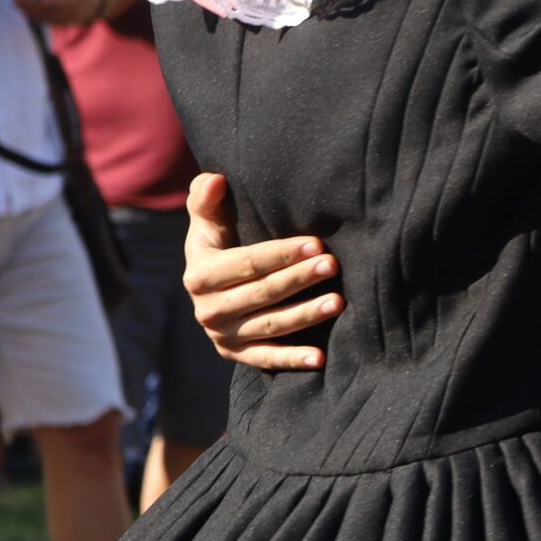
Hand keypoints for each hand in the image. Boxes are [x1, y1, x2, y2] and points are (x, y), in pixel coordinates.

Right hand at [182, 172, 340, 370]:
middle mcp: (208, 309)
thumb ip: (205, 198)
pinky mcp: (238, 355)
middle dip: (299, 279)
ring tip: (339, 301)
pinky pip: (267, 359)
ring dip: (305, 316)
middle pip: (262, 293)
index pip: (246, 263)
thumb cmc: (221, 243)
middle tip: (333, 265)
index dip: (280, 254)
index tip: (314, 243)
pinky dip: (293, 360)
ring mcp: (223, 336)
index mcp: (200, 274)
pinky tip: (321, 358)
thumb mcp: (208, 221)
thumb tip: (215, 180)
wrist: (213, 287)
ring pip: (270, 326)